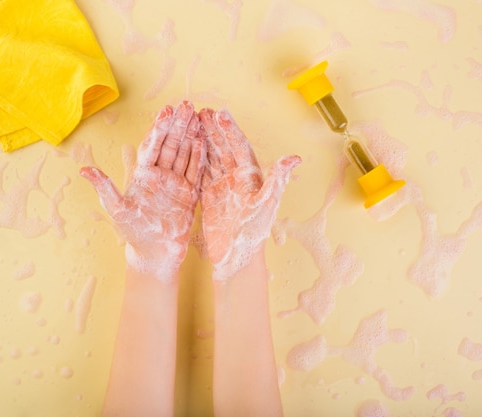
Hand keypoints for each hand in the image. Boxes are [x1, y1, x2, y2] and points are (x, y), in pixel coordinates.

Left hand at [80, 101, 205, 281]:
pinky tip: (204, 138)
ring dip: (190, 135)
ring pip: (184, 153)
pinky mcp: (189, 193)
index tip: (166, 111)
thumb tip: (83, 169)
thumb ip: (104, 187)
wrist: (155, 253)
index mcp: (142, 175)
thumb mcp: (116, 208)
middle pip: (170, 144)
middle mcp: (159, 175)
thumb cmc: (133, 232)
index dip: (159, 128)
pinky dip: (200, 155)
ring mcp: (175, 183)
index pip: (151, 146)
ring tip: (198, 115)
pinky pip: (196, 170)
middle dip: (177, 125)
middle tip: (186, 104)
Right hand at [199, 108, 300, 280]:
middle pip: (225, 148)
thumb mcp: (265, 206)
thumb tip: (294, 158)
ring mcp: (224, 188)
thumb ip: (277, 181)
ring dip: (204, 141)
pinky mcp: (212, 198)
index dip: (230, 130)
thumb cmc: (252, 234)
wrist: (237, 258)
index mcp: (252, 178)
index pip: (239, 148)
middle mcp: (238, 180)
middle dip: (214, 130)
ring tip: (192, 124)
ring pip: (213, 158)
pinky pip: (203, 174)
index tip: (219, 113)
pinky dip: (195, 160)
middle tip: (201, 111)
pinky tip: (187, 149)